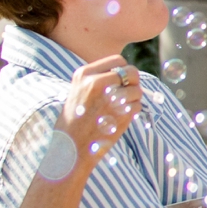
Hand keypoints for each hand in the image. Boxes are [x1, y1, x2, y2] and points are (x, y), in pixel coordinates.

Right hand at [58, 56, 143, 171]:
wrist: (69, 146)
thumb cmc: (74, 120)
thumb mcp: (78, 92)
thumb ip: (98, 80)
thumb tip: (126, 73)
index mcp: (85, 74)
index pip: (118, 61)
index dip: (123, 70)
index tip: (120, 81)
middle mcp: (97, 82)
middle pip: (131, 72)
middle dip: (133, 82)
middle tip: (126, 94)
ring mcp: (110, 97)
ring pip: (137, 90)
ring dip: (134, 99)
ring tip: (119, 109)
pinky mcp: (121, 113)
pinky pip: (137, 105)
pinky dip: (133, 112)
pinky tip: (118, 119)